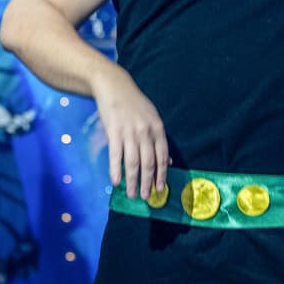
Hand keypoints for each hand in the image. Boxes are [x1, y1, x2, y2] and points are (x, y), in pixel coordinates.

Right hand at [92, 68, 169, 202]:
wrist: (114, 86)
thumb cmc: (134, 103)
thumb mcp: (152, 117)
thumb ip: (159, 139)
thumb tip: (169, 161)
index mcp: (158, 128)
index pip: (162, 157)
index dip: (161, 175)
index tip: (160, 189)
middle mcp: (145, 132)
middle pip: (149, 163)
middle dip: (148, 183)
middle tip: (146, 197)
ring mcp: (129, 132)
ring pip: (133, 163)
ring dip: (133, 182)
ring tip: (132, 194)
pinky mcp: (114, 132)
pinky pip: (116, 156)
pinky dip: (116, 171)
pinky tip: (116, 182)